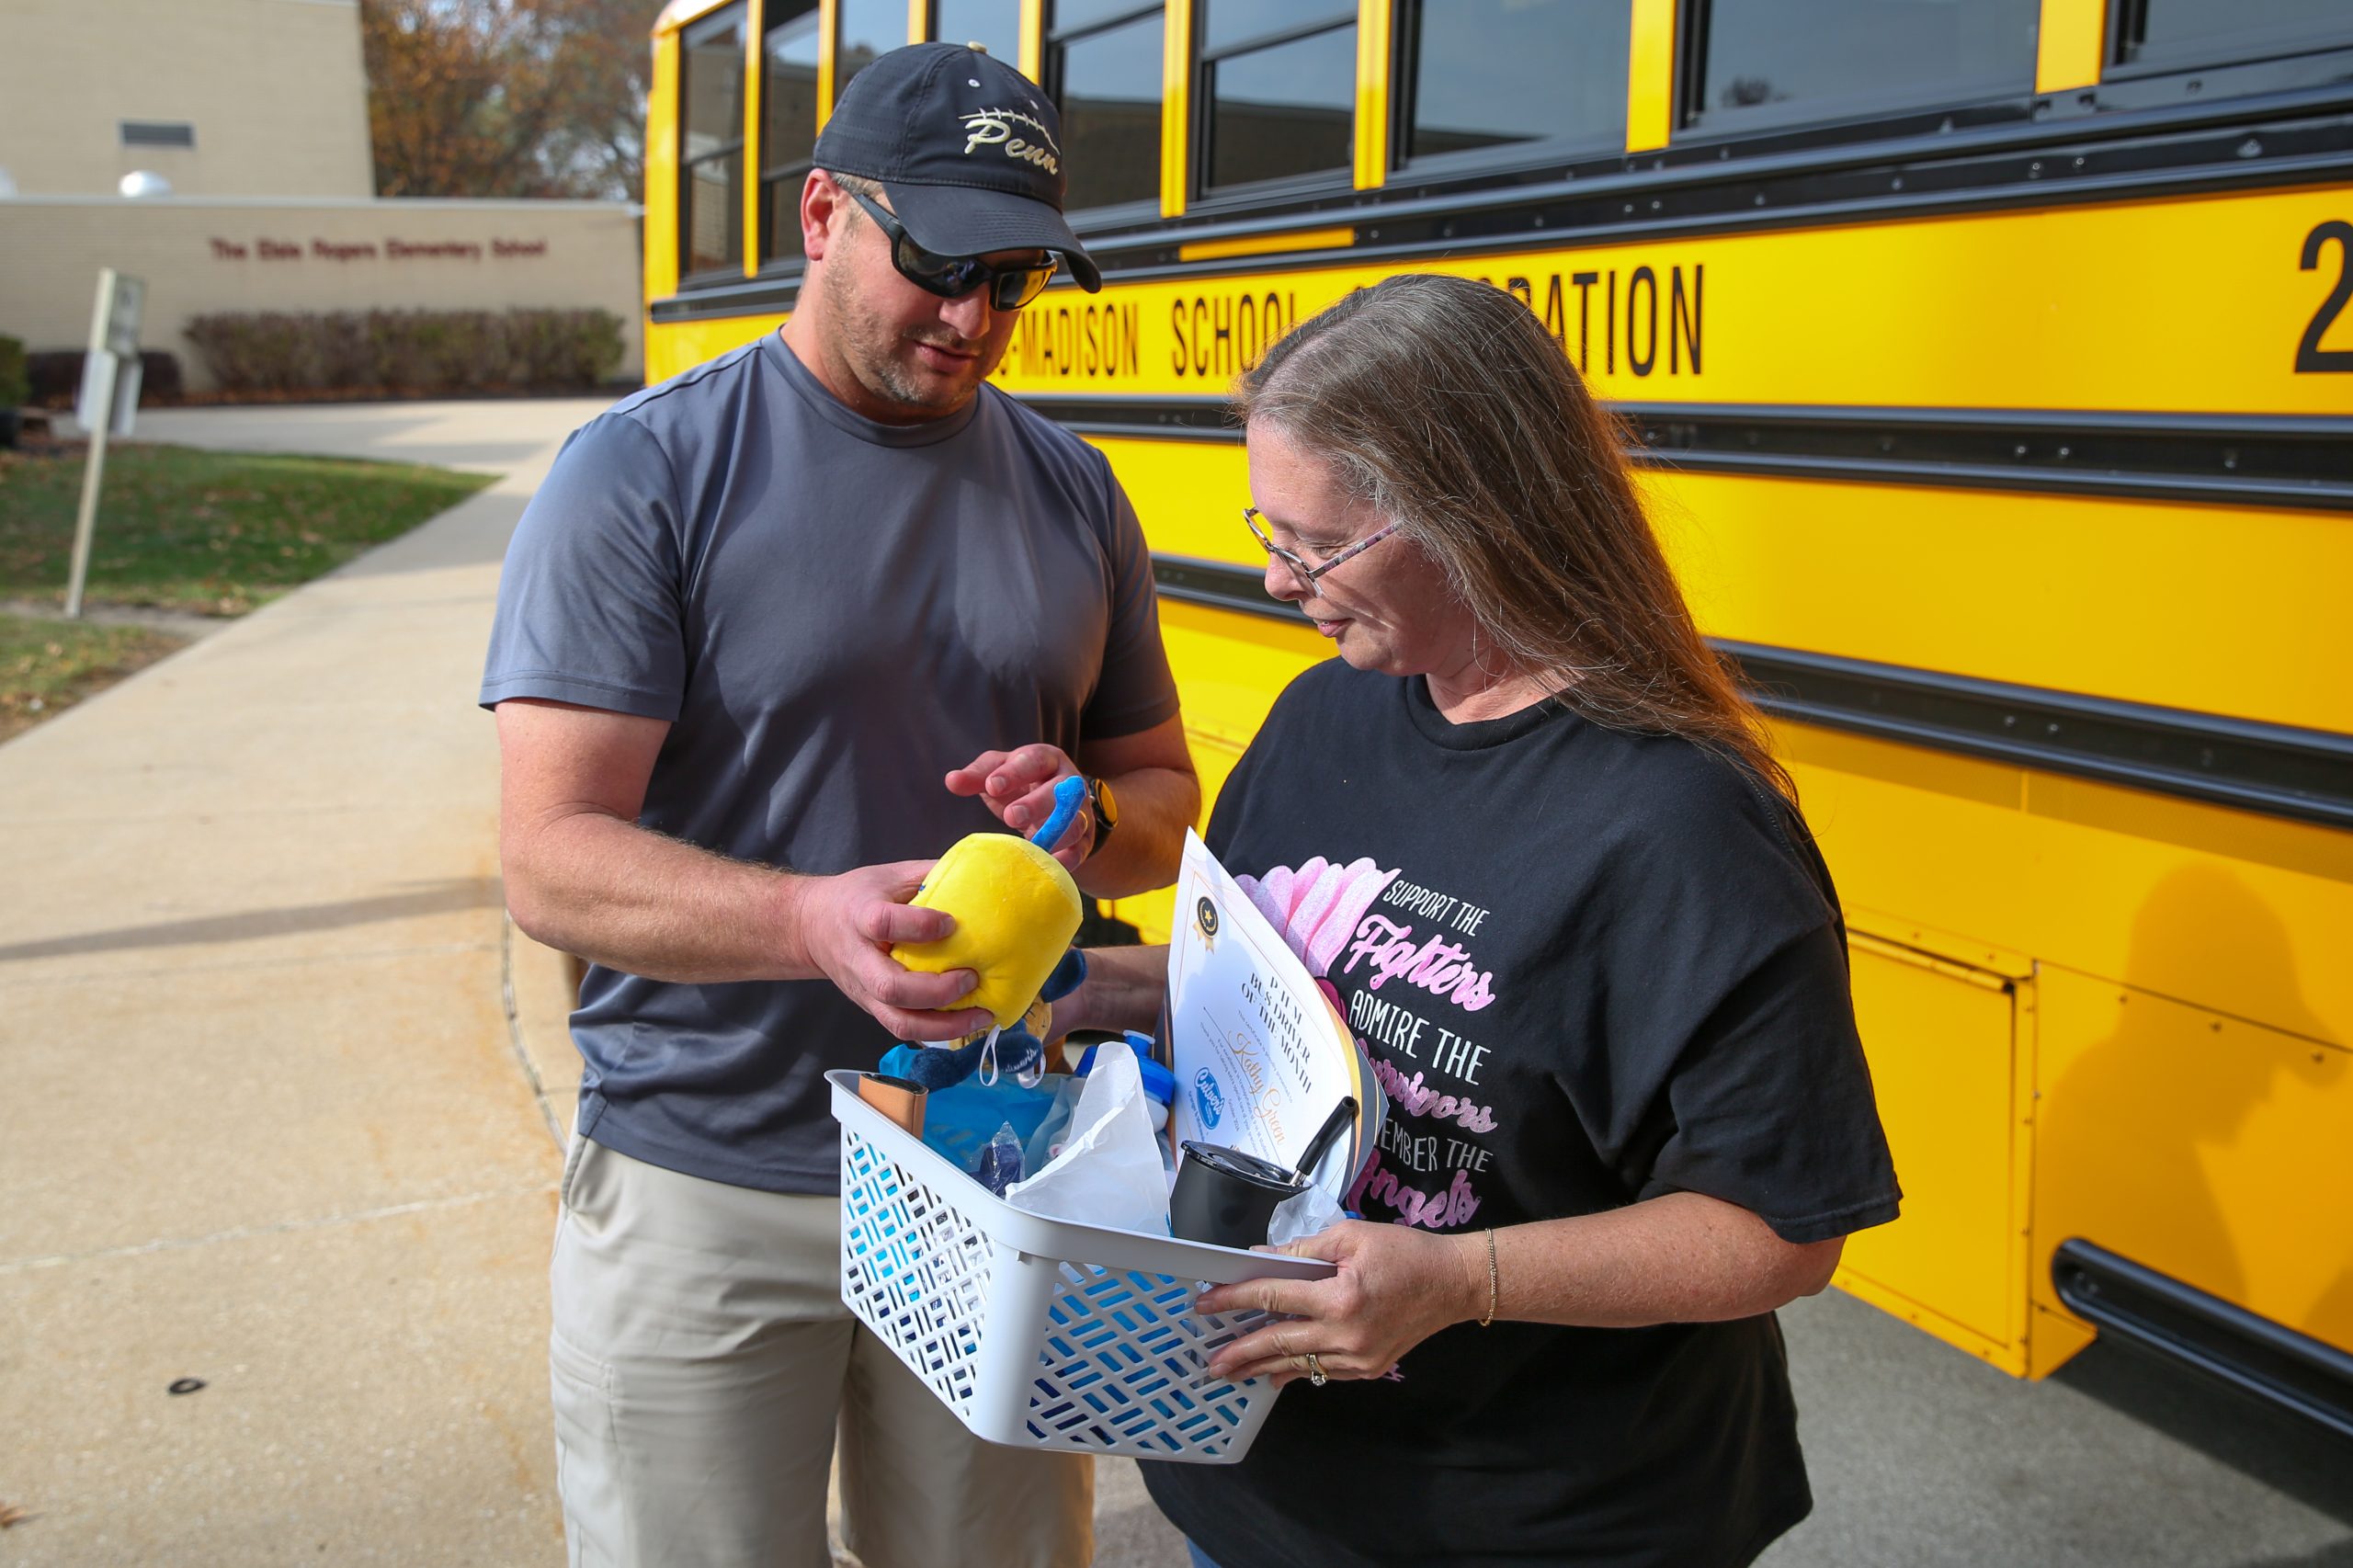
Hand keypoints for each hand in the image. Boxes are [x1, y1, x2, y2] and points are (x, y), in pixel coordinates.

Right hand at [794, 860, 995, 1041]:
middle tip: (971, 977)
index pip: (883, 924)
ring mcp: (864, 990)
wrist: (812, 927)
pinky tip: (966, 1024)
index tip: (950, 923)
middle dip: (937, 989)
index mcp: (860, 916)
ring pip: (898, 1021)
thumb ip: (928, 875)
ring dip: (943, 1025)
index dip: (918, 926)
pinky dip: (937, 1033)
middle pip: (891, 987)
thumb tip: (977, 874)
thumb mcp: (888, 876)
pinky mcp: (872, 1008)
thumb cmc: (858, 897)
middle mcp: (860, 959)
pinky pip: (903, 1029)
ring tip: (981, 1014)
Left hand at [945, 745, 1091, 869]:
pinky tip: (1051, 864)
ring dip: (1054, 834)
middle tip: (1011, 817)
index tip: (991, 786)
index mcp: (1046, 759)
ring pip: (1075, 821)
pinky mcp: (1085, 839)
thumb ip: (977, 776)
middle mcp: (1069, 783)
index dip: (1013, 774)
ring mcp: (1080, 811)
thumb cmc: (1022, 784)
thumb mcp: (999, 772)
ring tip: (1031, 845)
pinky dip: (1067, 859)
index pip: (1032, 761)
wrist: (1057, 803)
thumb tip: (951, 780)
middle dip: (1036, 804)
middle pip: (1059, 791)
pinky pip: (1080, 849)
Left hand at [1197, 1221, 1486, 1387]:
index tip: (1206, 1303)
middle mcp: (1346, 1334)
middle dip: (1239, 1352)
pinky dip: (1297, 1371)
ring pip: (1298, 1364)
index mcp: (1340, 1297)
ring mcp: (1359, 1358)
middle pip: (1279, 1343)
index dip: (1235, 1299)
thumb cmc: (1406, 1253)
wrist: (1454, 1283)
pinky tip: (1274, 1375)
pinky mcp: (1369, 1369)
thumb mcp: (1352, 1236)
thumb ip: (1303, 1250)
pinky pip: (1323, 1372)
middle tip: (1210, 1361)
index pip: (1273, 1298)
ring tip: (1232, 1373)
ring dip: (1261, 1368)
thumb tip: (1262, 1258)